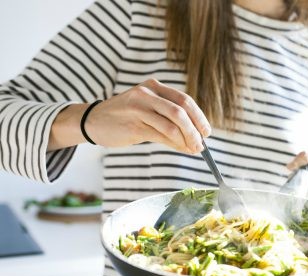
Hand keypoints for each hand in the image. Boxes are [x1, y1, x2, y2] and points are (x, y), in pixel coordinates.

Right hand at [50, 79, 210, 153]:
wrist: (92, 120)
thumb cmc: (126, 117)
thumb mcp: (148, 110)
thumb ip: (169, 118)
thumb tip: (196, 138)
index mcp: (154, 87)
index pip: (184, 100)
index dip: (199, 117)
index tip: (207, 132)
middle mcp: (147, 93)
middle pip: (181, 111)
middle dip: (195, 129)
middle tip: (201, 144)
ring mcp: (139, 108)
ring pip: (172, 125)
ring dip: (186, 139)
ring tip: (193, 149)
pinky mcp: (133, 124)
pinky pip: (161, 135)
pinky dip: (175, 144)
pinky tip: (181, 149)